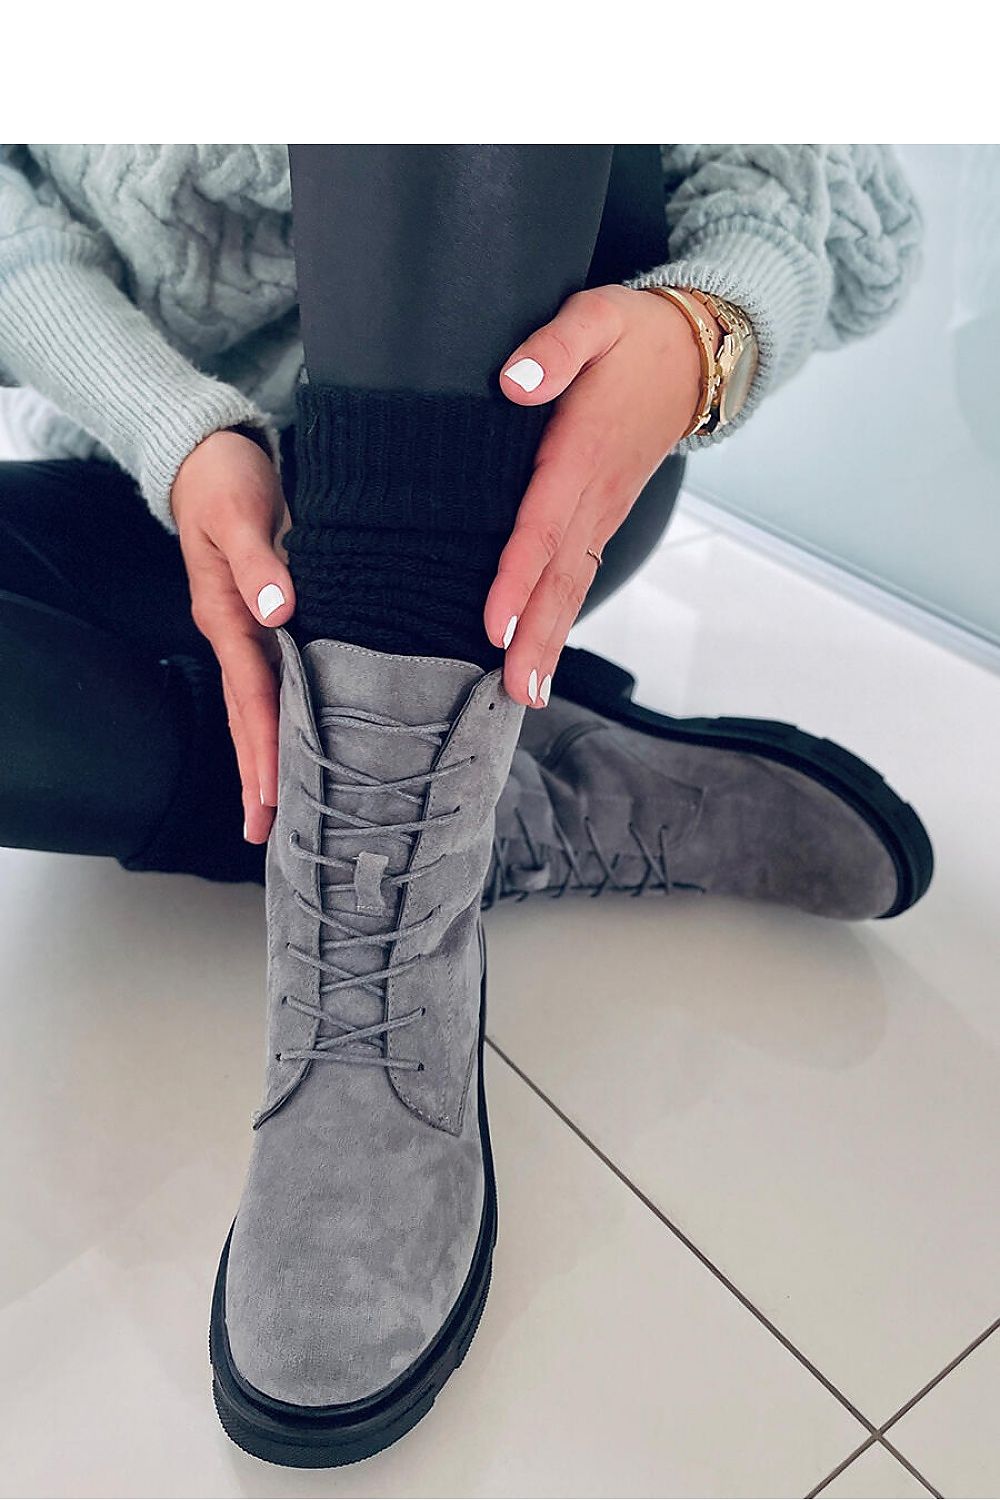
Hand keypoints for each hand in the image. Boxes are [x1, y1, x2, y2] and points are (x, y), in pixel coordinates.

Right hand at [171, 429, 295, 843]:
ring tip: (278, 812)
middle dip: (259, 775)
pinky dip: (288, 718)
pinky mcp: (269, 619)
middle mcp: (238, 631)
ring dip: (269, 757)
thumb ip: (257, 560)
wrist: (213, 452)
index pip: (253, 694)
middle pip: (251, 716)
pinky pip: (279, 680)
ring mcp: (250, 629)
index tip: (275, 791)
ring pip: (262, 706)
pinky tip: (303, 744)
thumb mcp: (237, 510)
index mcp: (228, 615)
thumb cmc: (226, 478)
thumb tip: (280, 609)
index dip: (267, 743)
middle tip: (267, 834)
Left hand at [485, 284, 718, 706]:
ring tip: (528, 692)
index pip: (542, 526)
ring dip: (551, 640)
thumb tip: (513, 382)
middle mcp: (596, 495)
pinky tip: (540, 650)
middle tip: (517, 691)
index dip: (517, 578)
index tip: (494, 624)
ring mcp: (605, 511)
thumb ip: (556, 346)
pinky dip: (560, 617)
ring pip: (574, 585)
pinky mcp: (605, 515)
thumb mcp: (596, 317)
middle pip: (562, 577)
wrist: (700, 353)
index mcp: (582, 454)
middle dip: (538, 637)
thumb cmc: (636, 336)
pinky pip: (579, 574)